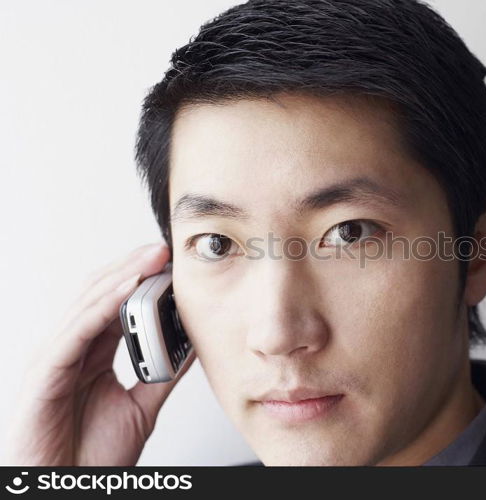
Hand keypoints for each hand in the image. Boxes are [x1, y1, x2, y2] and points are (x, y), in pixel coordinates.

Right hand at [3, 242, 196, 465]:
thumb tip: (191, 345)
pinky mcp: (45, 374)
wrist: (64, 493)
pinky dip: (103, 307)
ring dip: (123, 277)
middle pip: (100, 294)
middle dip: (134, 268)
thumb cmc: (92, 456)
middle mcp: (71, 349)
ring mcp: (55, 358)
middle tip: (166, 248)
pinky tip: (128, 289)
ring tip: (154, 258)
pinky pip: (77, 331)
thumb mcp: (140, 406)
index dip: (142, 280)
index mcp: (90, 354)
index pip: (115, 304)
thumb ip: (162, 374)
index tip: (174, 264)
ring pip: (88, 304)